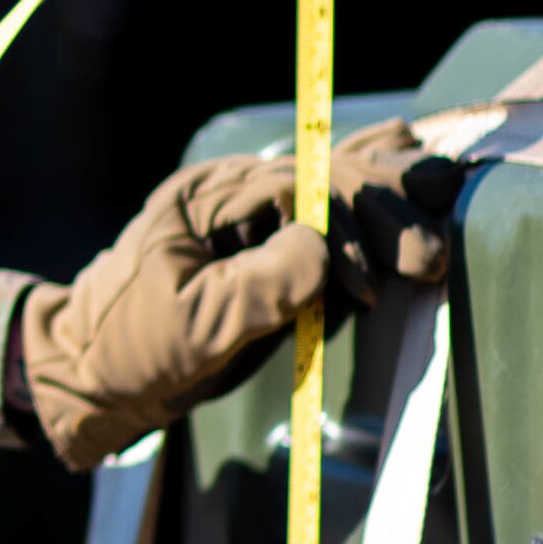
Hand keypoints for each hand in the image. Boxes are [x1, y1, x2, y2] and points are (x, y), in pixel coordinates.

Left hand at [17, 121, 460, 469]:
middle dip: (383, 208)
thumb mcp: (194, 325)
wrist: (93, 376)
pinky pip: (327, 214)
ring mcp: (251, 216)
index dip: (343, 229)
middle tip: (434, 254)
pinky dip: (369, 203)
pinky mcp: (266, 248)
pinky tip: (416, 167)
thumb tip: (327, 249)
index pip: (295, 187)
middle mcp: (232, 193)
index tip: (369, 287)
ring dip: (388, 197)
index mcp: (204, 197)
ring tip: (449, 190)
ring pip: (333, 186)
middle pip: (324, 178)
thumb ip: (262, 285)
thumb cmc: (130, 349)